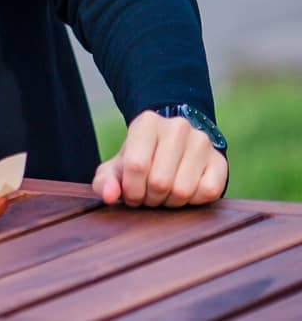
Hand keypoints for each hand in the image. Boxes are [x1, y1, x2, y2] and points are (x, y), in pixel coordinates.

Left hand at [93, 109, 226, 207]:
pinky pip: (206, 193)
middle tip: (148, 195)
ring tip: (164, 194)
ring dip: (170, 202)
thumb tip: (109, 195)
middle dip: (150, 198)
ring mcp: (202, 142)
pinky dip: (193, 201)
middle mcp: (177, 127)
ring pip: (182, 190)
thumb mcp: (116, 168)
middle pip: (159, 181)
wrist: (174, 150)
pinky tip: (185, 192)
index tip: (131, 195)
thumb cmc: (140, 161)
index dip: (131, 189)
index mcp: (147, 122)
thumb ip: (105, 181)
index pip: (136, 165)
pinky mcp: (220, 161)